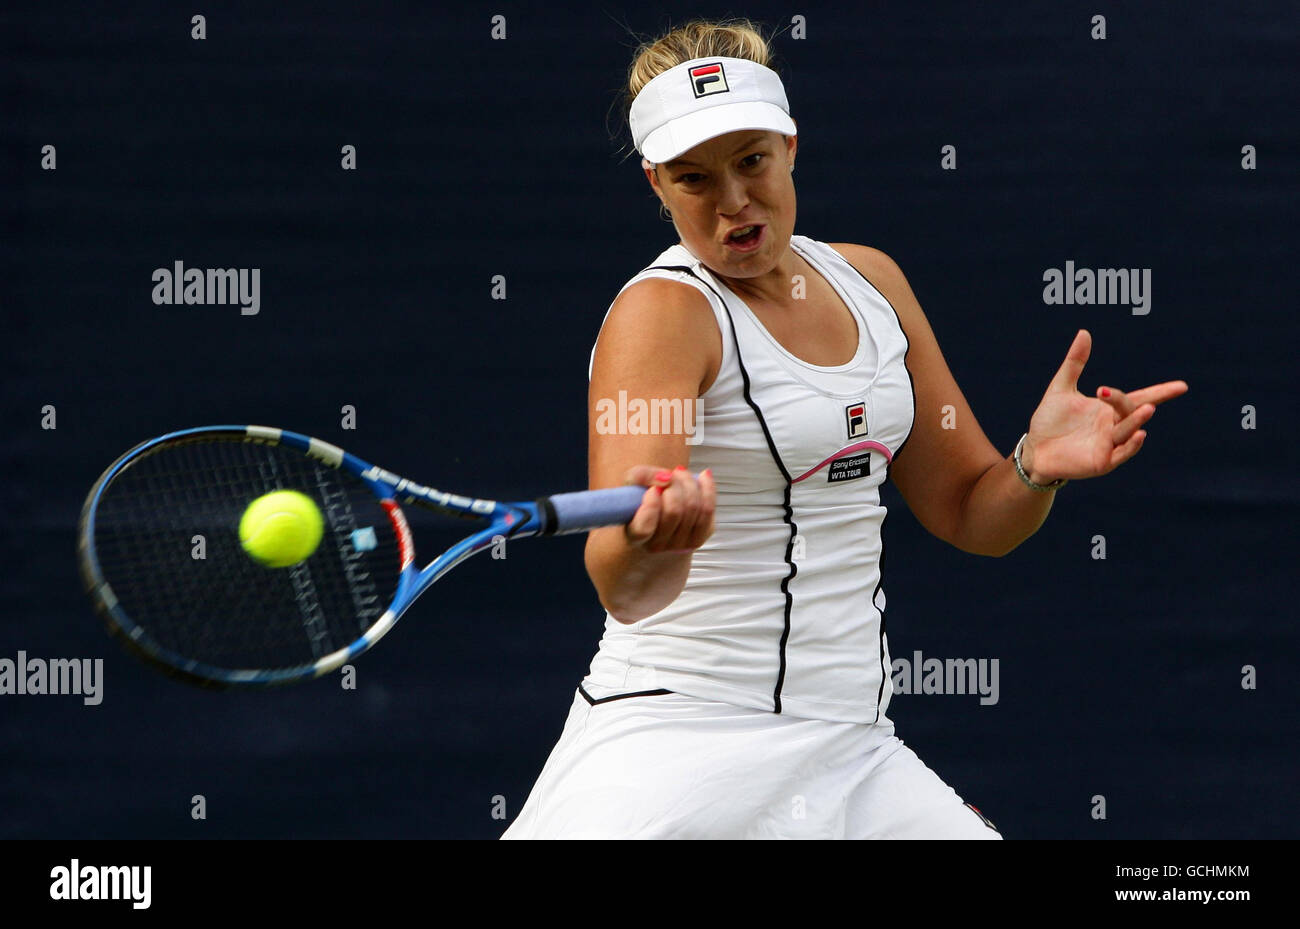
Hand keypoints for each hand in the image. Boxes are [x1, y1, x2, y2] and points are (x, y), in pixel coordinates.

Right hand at [621, 464, 715, 553]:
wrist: (657, 519)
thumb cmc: (641, 502)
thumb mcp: (632, 486)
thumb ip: (641, 476)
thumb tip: (664, 477)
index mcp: (635, 537)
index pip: (644, 528)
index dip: (651, 505)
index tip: (653, 489)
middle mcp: (657, 546)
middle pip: (674, 512)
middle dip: (674, 485)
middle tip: (668, 475)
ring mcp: (679, 545)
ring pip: (692, 508)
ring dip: (688, 483)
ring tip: (680, 473)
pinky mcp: (699, 538)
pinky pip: (708, 510)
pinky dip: (707, 488)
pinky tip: (703, 476)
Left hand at [1022, 330, 1187, 481]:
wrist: (1033, 449)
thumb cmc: (1050, 421)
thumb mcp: (1061, 388)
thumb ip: (1074, 363)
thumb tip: (1084, 332)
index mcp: (1109, 409)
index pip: (1140, 397)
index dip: (1161, 392)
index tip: (1182, 386)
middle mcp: (1113, 426)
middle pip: (1130, 410)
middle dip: (1128, 401)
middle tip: (1104, 392)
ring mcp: (1109, 445)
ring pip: (1128, 431)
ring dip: (1137, 420)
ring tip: (1148, 409)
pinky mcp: (1101, 462)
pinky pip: (1121, 454)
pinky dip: (1131, 446)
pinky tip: (1138, 434)